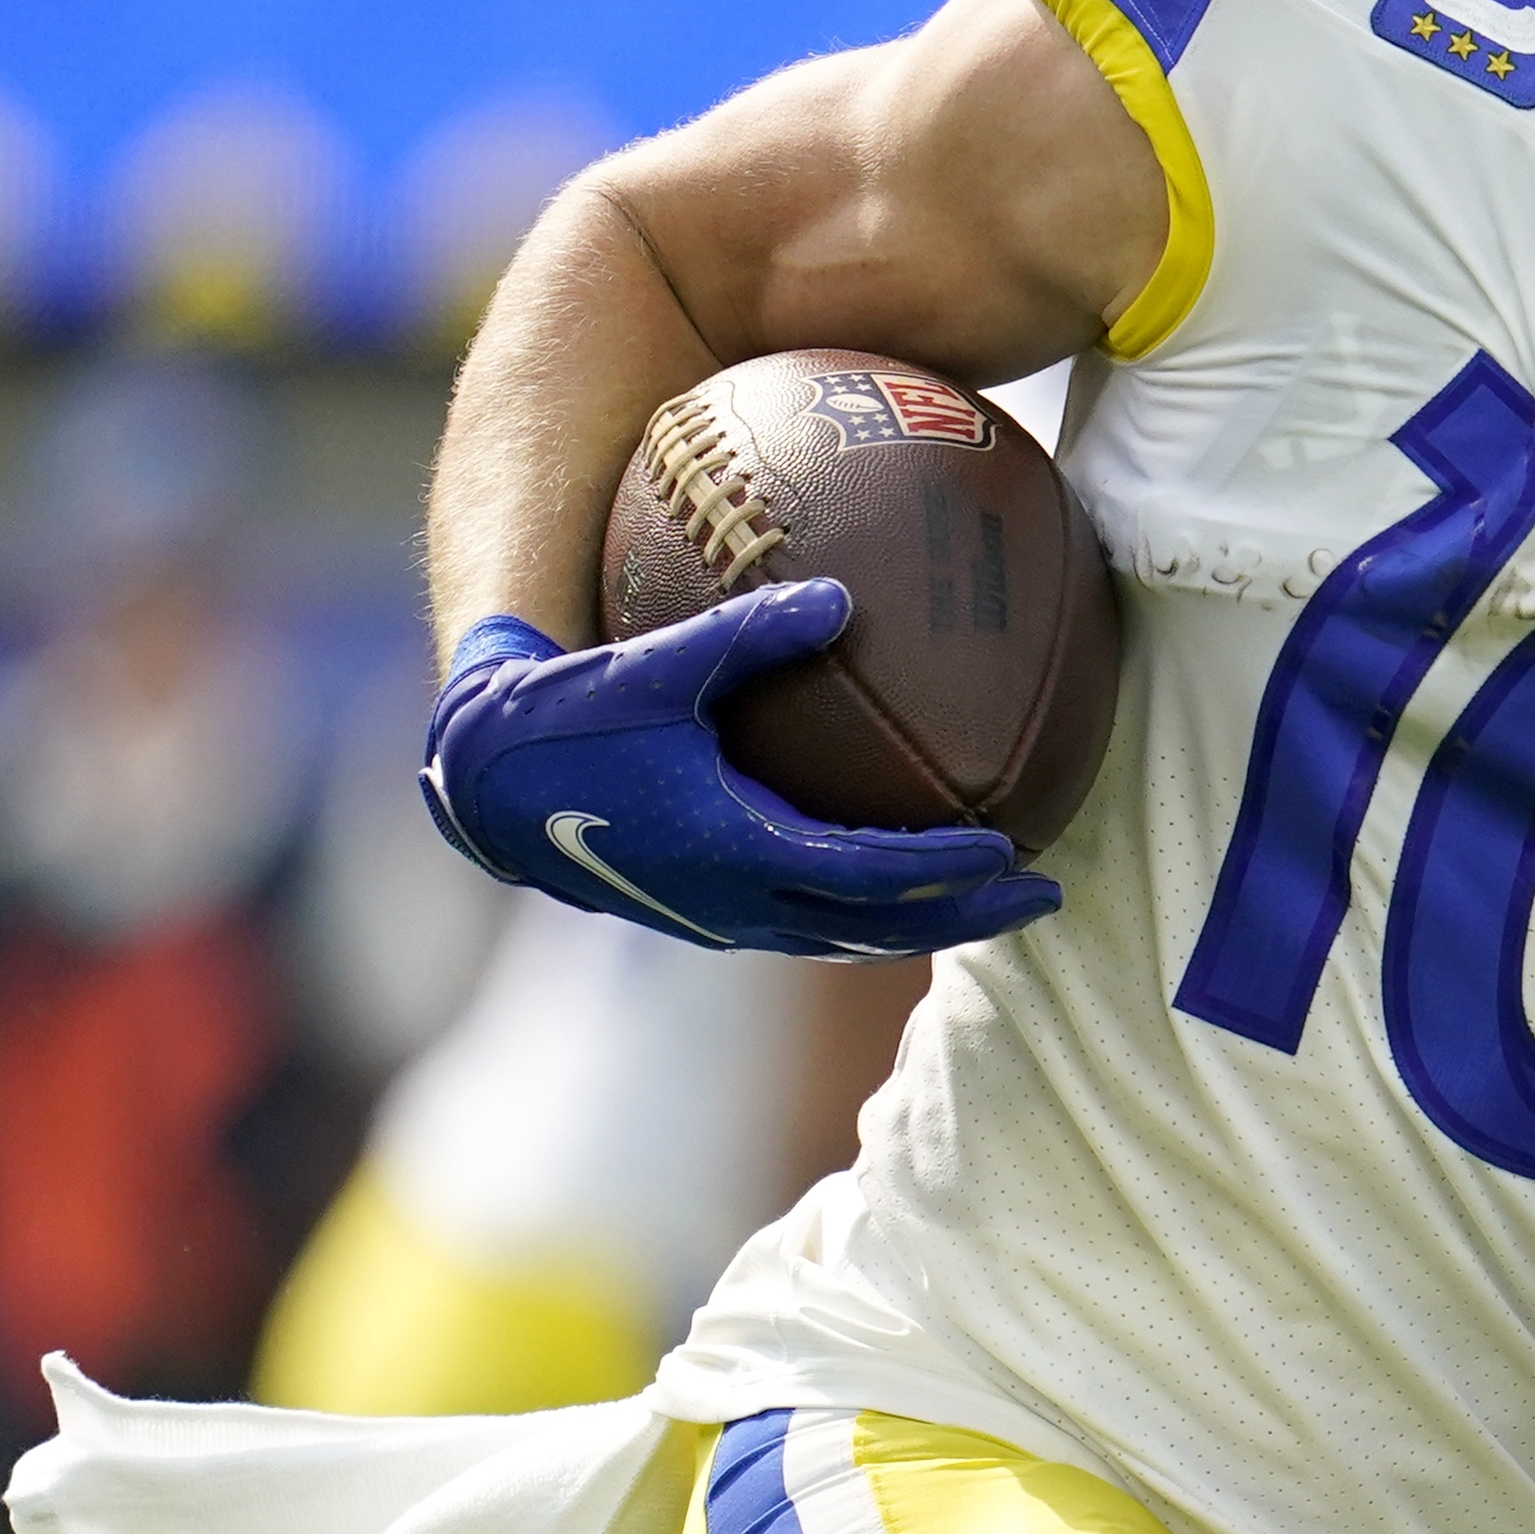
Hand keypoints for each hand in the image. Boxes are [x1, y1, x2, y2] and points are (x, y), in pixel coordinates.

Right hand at [418, 588, 1060, 959]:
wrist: (485, 786)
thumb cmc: (566, 716)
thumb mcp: (655, 666)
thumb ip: (749, 632)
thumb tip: (843, 594)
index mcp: (733, 848)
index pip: (869, 876)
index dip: (946, 869)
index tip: (1016, 850)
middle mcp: (735, 901)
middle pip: (879, 929)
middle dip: (969, 915)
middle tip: (1049, 894)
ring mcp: (719, 917)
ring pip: (846, 938)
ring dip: (924, 925)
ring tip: (996, 898)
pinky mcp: (704, 911)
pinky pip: (809, 925)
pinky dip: (868, 915)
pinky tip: (901, 883)